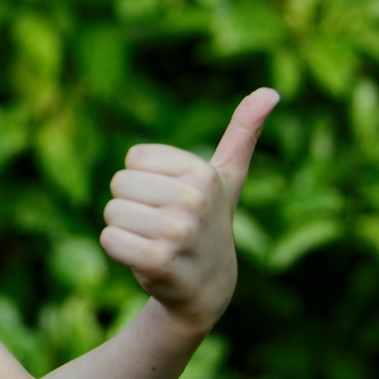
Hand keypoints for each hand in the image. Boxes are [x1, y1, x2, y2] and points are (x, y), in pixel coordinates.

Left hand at [99, 87, 278, 333]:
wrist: (209, 287)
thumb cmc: (209, 220)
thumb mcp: (227, 177)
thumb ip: (243, 133)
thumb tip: (270, 91)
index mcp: (203, 173)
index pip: (133, 159)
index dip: (143, 180)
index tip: (171, 200)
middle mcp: (194, 199)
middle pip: (119, 184)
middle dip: (131, 206)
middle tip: (161, 226)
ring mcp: (178, 232)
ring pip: (111, 211)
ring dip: (124, 230)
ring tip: (155, 242)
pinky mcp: (158, 261)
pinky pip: (109, 239)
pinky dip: (118, 250)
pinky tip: (145, 261)